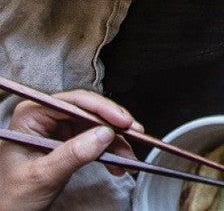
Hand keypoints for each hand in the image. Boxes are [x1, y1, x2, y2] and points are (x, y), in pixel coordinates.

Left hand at [0, 89, 139, 210]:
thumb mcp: (42, 175)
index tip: (123, 121)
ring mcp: (57, 130)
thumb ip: (73, 154)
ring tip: (129, 156)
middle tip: (135, 134)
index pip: (74, 102)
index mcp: (32, 115)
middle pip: (89, 112)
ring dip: (115, 142)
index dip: (102, 109)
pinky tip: (119, 163)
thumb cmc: (10, 197)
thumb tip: (104, 134)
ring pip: (96, 126)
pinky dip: (109, 152)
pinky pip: (94, 142)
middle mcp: (46, 117)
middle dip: (113, 126)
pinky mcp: (67, 144)